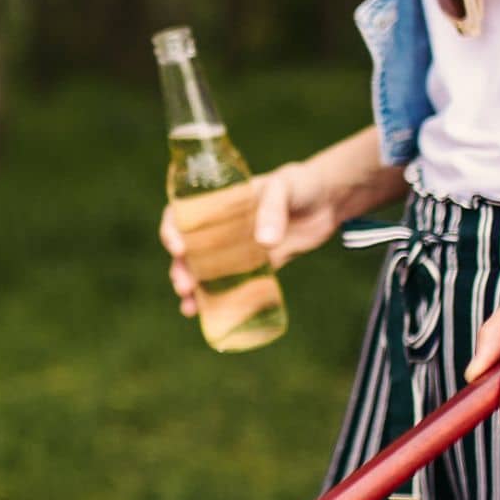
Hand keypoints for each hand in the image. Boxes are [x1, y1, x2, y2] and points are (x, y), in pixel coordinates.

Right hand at [159, 160, 339, 315]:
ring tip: (188, 307)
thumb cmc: (300, 184)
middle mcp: (221, 228)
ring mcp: (237, 249)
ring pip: (205, 271)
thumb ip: (272, 210)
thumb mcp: (283, 188)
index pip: (182, 215)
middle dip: (181, 269)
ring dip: (193, 289)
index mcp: (218, 203)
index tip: (178, 248)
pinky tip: (210, 315)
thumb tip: (264, 243)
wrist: (328, 201)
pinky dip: (220, 299)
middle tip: (184, 286)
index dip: (172, 230)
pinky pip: (233, 285)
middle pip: (189, 250)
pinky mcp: (257, 267)